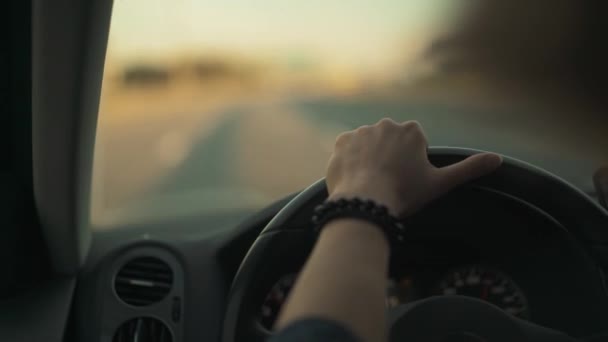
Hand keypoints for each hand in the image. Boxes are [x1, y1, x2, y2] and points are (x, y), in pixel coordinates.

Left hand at [326, 118, 502, 215]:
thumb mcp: (440, 183)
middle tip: (388, 184)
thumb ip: (468, 169)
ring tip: (371, 184)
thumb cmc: (404, 193)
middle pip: (390, 144)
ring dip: (369, 160)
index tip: (406, 181)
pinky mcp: (341, 141)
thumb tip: (499, 159)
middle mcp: (386, 124)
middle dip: (389, 160)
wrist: (365, 201)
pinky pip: (348, 151)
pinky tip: (355, 179)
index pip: (412, 146)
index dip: (410, 166)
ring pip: (368, 147)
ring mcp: (362, 131)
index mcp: (411, 130)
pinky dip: (351, 163)